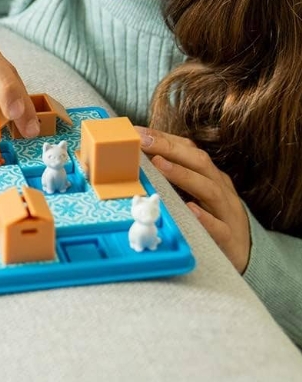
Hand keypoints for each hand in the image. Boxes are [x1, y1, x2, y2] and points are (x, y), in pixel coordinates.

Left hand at [137, 126, 250, 272]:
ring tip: (160, 164)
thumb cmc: (213, 218)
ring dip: (184, 175)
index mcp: (212, 176)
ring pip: (210, 190)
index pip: (190, 150)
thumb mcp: (195, 194)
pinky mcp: (229, 239)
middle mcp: (221, 189)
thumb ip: (173, 177)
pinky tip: (190, 209)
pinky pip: (219, 227)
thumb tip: (139, 159)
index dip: (165, 139)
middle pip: (200, 163)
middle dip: (170, 149)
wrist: (247, 253)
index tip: (138, 131)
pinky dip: (205, 218)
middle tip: (143, 141)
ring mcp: (227, 213)